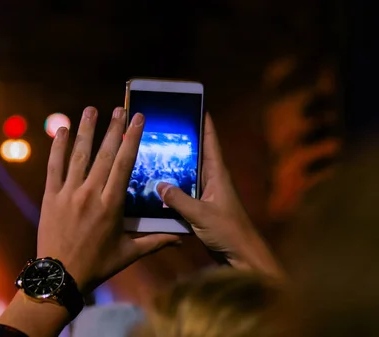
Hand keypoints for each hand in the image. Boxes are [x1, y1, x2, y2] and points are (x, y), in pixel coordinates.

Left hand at [38, 106, 180, 292]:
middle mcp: (90, 194)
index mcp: (111, 205)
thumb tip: (181, 238)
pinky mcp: (50, 197)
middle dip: (112, 129)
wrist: (60, 276)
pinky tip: (61, 131)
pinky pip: (54, 167)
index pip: (124, 164)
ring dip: (85, 130)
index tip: (137, 118)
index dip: (131, 139)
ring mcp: (68, 193)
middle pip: (103, 154)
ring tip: (91, 110)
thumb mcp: (128, 253)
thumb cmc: (97, 265)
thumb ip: (155, 241)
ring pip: (78, 156)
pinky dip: (57, 148)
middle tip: (118, 108)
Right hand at [157, 113, 281, 276]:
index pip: (210, 141)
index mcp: (217, 174)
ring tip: (152, 155)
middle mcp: (213, 179)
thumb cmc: (228, 231)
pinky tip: (156, 188)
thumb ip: (179, 199)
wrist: (242, 256)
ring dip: (174, 167)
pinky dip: (172, 189)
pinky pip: (184, 192)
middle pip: (196, 154)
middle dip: (181, 142)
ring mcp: (207, 194)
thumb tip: (159, 185)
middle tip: (160, 129)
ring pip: (188, 174)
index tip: (194, 105)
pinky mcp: (202, 208)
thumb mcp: (201, 214)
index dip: (204, 122)